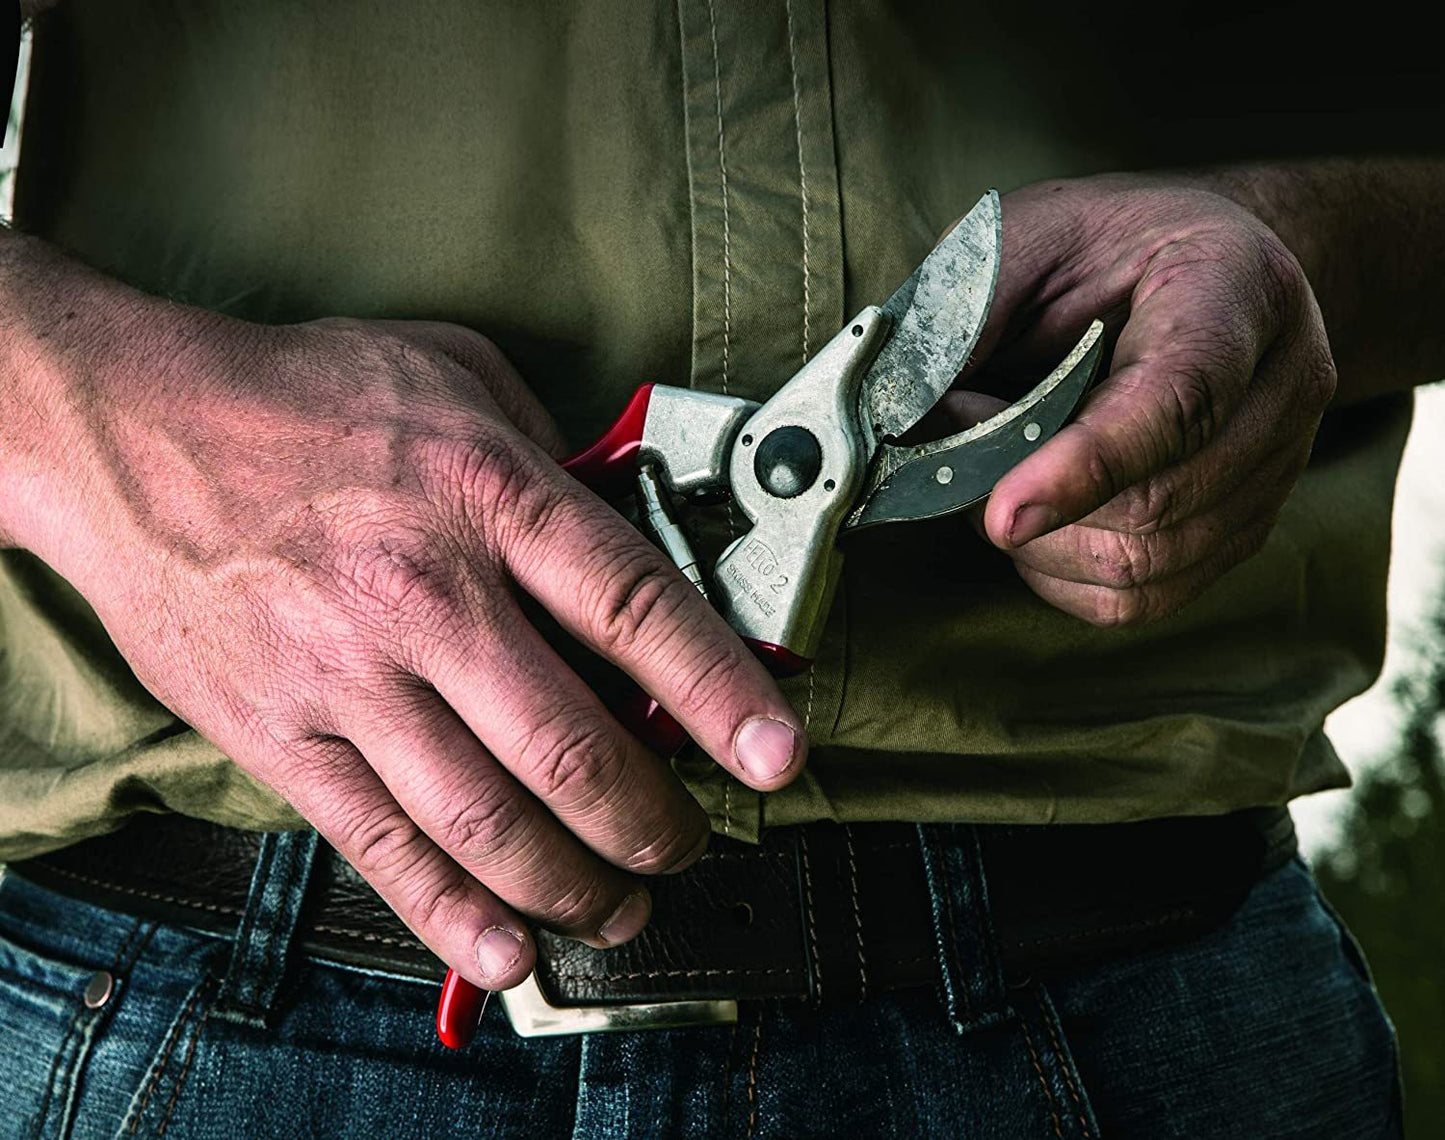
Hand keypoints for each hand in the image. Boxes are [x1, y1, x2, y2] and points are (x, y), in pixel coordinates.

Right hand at [26, 303, 804, 989]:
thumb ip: (553, 449)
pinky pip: (382, 847)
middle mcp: (425, 594)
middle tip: (690, 841)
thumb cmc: (304, 398)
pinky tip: (508, 949)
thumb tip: (630, 519)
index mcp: (486, 495)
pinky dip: (453, 915)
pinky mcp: (283, 735)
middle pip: (573, 748)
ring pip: (488, 822)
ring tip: (621, 906)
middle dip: (655, 820)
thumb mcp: (456, 375)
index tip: (778, 755)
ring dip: (574, 886)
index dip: (723, 692)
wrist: (135, 430)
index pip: (636, 607)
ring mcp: (349, 676)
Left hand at [950, 175, 1336, 625]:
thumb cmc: (1100, 248)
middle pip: (1159, 504)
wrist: (1194, 261)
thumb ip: (967, 318)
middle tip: (966, 439)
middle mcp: (1283, 383)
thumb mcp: (1023, 239)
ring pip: (1147, 564)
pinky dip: (1065, 575)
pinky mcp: (1245, 526)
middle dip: (1032, 496)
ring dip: (1042, 541)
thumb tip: (899, 417)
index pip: (1179, 399)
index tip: (1001, 513)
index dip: (1086, 466)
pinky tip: (1037, 520)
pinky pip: (1146, 597)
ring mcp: (1277, 464)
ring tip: (1002, 470)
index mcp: (1236, 288)